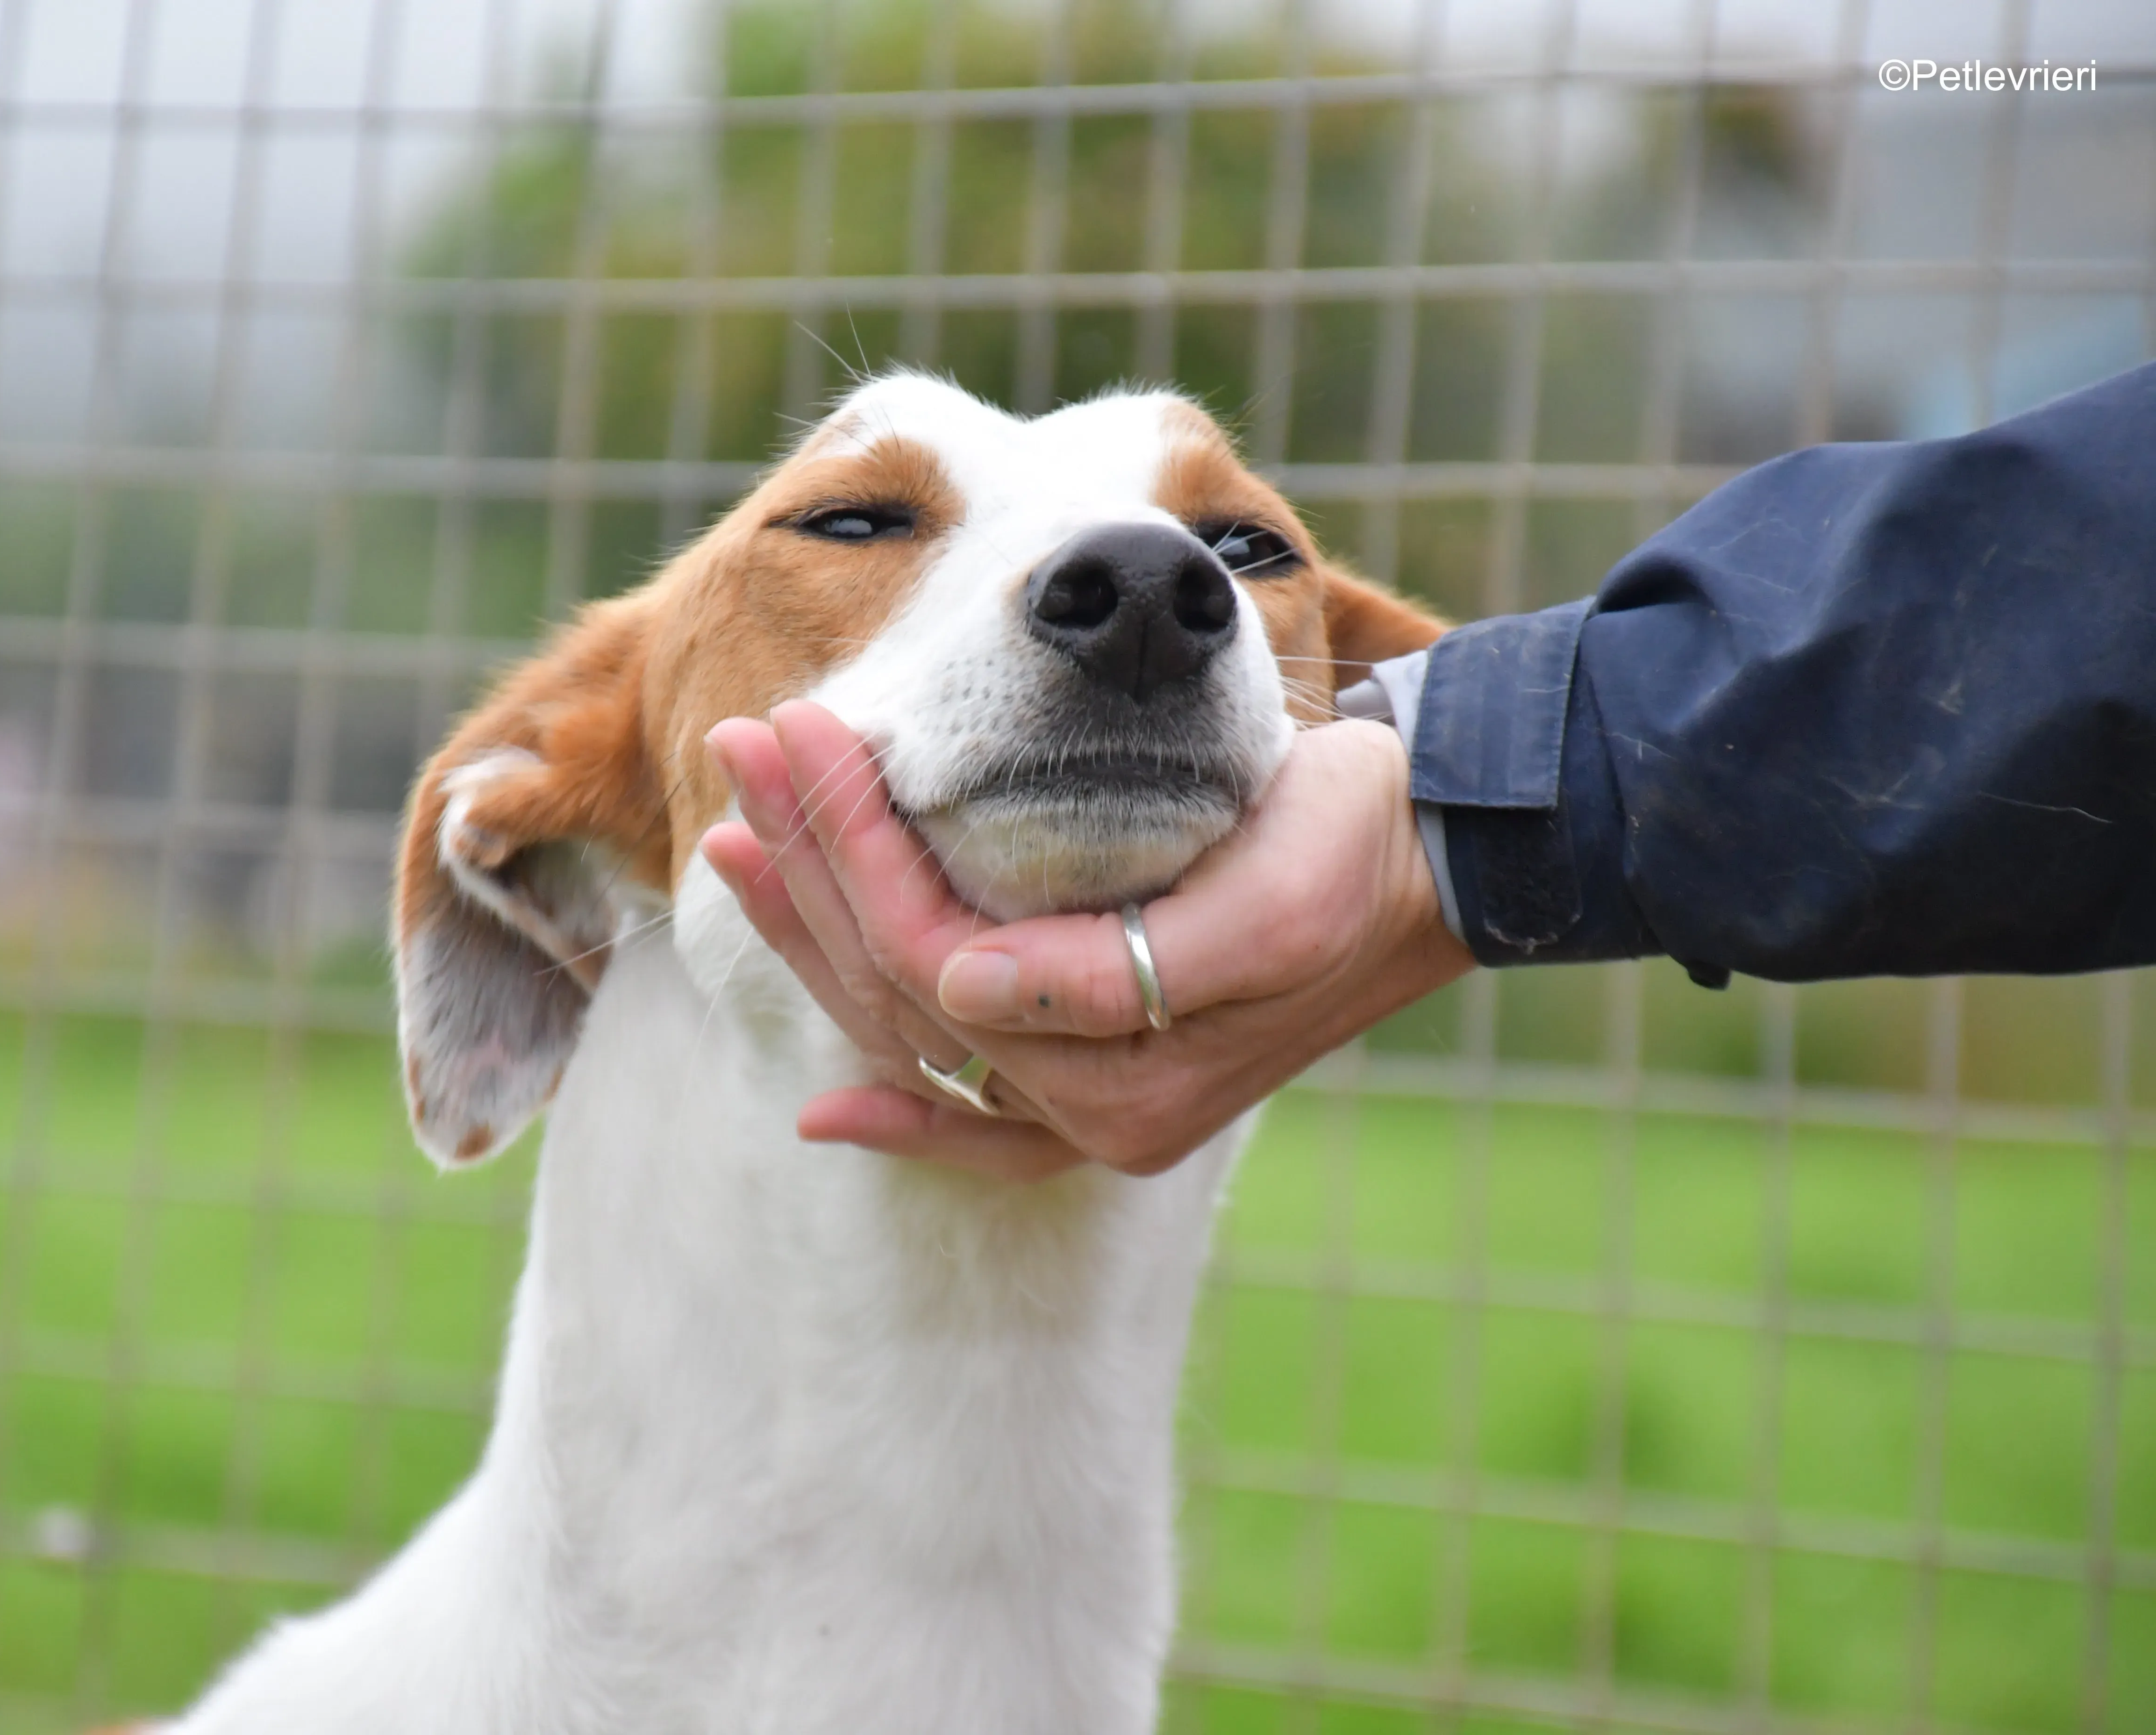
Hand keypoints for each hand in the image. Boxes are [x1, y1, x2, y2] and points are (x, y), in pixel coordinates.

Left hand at [698, 702, 1472, 1179]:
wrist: (1435, 857)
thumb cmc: (1355, 851)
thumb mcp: (1269, 903)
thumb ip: (1116, 975)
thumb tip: (963, 989)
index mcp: (1128, 1074)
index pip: (933, 961)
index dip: (852, 852)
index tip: (802, 732)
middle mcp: (1096, 1108)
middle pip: (900, 991)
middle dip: (809, 866)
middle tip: (745, 747)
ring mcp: (1092, 1101)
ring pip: (911, 1027)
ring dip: (817, 934)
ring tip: (737, 838)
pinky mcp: (1101, 1078)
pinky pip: (977, 1117)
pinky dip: (901, 1109)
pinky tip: (826, 1111)